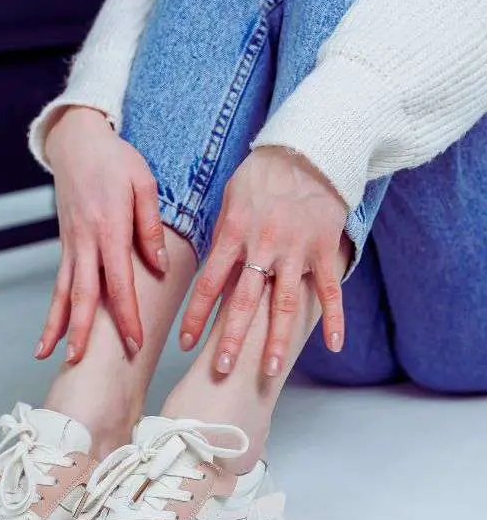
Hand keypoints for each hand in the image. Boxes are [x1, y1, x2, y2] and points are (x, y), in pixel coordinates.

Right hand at [36, 107, 167, 363]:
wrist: (77, 140)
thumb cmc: (115, 159)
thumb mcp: (143, 183)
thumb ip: (150, 225)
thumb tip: (158, 264)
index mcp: (109, 228)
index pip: (119, 282)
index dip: (127, 315)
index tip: (135, 342)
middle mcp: (85, 241)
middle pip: (83, 294)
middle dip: (83, 331)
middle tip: (81, 363)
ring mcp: (71, 244)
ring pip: (62, 292)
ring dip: (56, 326)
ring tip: (48, 356)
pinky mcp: (66, 244)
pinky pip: (58, 282)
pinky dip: (53, 309)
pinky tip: (50, 333)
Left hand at [180, 145, 348, 375]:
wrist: (308, 150)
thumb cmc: (261, 176)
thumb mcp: (229, 200)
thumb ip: (222, 238)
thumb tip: (211, 270)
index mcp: (233, 234)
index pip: (209, 283)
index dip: (196, 316)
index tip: (184, 343)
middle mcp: (263, 246)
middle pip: (244, 300)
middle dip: (231, 337)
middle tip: (220, 369)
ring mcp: (295, 250)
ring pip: (284, 303)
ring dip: (275, 338)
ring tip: (267, 369)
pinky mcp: (323, 250)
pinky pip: (329, 290)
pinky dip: (334, 318)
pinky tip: (334, 345)